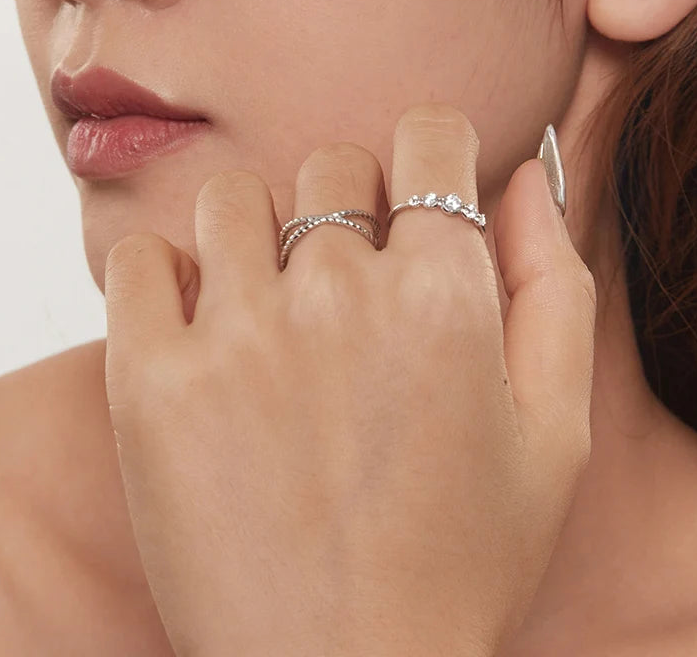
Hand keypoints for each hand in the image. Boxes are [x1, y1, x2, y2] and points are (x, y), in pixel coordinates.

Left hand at [104, 104, 595, 656]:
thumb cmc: (463, 558)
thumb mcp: (555, 428)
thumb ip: (554, 284)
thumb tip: (522, 177)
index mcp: (443, 294)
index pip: (429, 138)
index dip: (431, 155)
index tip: (418, 192)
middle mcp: (338, 293)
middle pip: (333, 166)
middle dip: (351, 208)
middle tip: (351, 288)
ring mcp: (237, 332)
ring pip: (235, 198)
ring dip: (258, 234)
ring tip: (273, 307)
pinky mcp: (152, 379)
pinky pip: (140, 258)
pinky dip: (166, 271)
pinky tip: (200, 322)